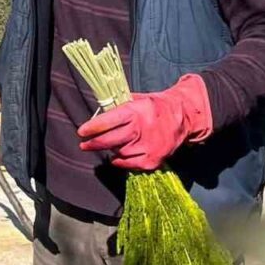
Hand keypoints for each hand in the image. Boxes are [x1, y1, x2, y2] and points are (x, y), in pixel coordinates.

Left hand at [76, 74, 212, 170]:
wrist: (183, 116)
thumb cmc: (153, 106)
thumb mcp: (136, 99)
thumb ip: (117, 107)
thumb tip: (96, 116)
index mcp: (136, 112)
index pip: (109, 121)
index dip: (93, 127)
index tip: (81, 131)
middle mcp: (141, 130)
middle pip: (110, 141)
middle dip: (93, 143)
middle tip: (84, 145)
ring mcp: (148, 147)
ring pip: (119, 152)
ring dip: (112, 149)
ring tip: (112, 144)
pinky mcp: (153, 160)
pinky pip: (129, 164)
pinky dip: (121, 161)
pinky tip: (119, 155)